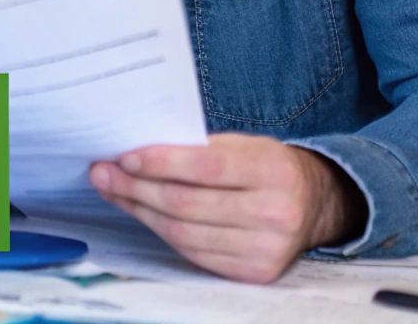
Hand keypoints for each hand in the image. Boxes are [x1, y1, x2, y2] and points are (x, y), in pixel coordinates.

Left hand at [89, 134, 364, 283]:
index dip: (161, 162)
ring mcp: (267, 249)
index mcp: (275, 170)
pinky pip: (193, 253)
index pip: (207, 166)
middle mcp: (276, 213)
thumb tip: (134, 154)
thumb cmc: (266, 167)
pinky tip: (142, 214)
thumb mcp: (245, 145)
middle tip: (103, 173)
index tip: (124, 156)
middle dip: (136, 188)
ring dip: (140, 211)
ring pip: (184, 232)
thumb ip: (199, 148)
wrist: (314, 205)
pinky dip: (161, 232)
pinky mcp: (255, 273)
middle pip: (187, 204)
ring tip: (113, 191)